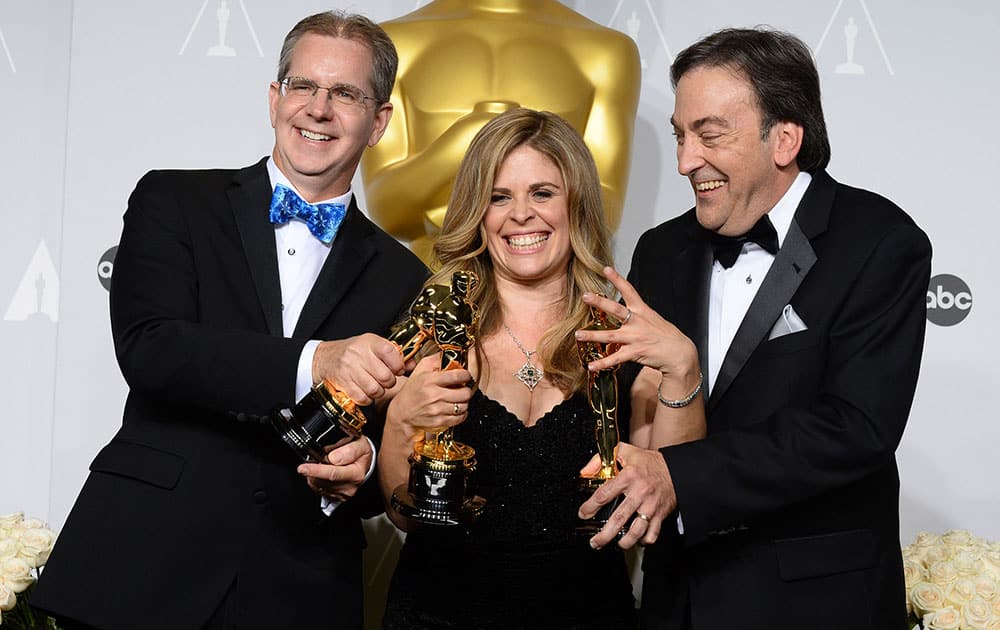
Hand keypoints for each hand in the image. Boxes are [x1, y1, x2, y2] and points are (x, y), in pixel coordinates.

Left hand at [297, 437, 373, 501]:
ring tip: (320, 464)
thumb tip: (333, 458)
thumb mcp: (360, 444)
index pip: (333, 474)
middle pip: (323, 481)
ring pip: (319, 486)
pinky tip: (321, 473)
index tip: (302, 467)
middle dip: (313, 471)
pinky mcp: (337, 497)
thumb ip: (349, 450)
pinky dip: (316, 481)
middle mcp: (350, 486)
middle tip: (311, 460)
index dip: (315, 470)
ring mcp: (343, 493)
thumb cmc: (362, 451)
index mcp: (356, 473)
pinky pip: (319, 490)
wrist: (367, 462)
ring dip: (314, 475)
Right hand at [312, 334, 405, 404]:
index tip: (397, 369)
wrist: (325, 358)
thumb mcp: (372, 346)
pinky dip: (367, 399)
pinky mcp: (343, 383)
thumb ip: (393, 355)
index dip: (398, 365)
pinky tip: (364, 392)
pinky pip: (363, 398)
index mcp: (369, 342)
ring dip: (378, 392)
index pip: (391, 353)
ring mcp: (350, 369)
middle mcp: (359, 354)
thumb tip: (412, 364)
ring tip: (374, 385)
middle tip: (385, 380)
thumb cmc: (353, 352)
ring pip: (376, 389)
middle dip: (389, 382)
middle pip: (385, 376)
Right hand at [386, 354, 472, 437]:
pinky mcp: (439, 422)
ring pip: (463, 406)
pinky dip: (461, 414)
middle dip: (466, 390)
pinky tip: (455, 409)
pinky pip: (460, 418)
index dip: (466, 375)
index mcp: (430, 380)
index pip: (457, 376)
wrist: (402, 413)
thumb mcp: (420, 370)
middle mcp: (433, 395)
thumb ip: (435, 360)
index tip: (465, 376)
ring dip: (464, 402)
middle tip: (462, 389)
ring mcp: (437, 410)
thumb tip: (450, 354)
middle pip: (464, 393)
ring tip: (458, 399)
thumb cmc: (412, 391)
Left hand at [577, 266, 697, 382]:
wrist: (680, 354)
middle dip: (600, 302)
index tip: (606, 269)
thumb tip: (629, 312)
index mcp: (643, 312)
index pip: (629, 291)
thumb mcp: (655, 320)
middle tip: (585, 295)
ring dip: (592, 336)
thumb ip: (639, 316)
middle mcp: (637, 323)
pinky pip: (615, 359)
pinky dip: (602, 363)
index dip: (617, 279)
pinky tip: (591, 366)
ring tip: (578, 335)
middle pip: (616, 310)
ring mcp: (635, 338)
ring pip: (610, 336)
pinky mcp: (635, 353)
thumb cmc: (668, 337)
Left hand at [578, 442, 676, 549]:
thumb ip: (601, 459)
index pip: (605, 494)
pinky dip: (644, 541)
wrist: (675, 469)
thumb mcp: (624, 452)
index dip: (591, 506)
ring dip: (624, 542)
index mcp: (629, 476)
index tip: (583, 514)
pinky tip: (636, 540)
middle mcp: (639, 493)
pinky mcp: (660, 514)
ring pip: (636, 530)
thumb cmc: (648, 462)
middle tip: (595, 542)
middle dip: (605, 534)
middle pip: (619, 518)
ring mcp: (650, 506)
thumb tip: (586, 472)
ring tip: (615, 544)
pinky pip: (652, 533)